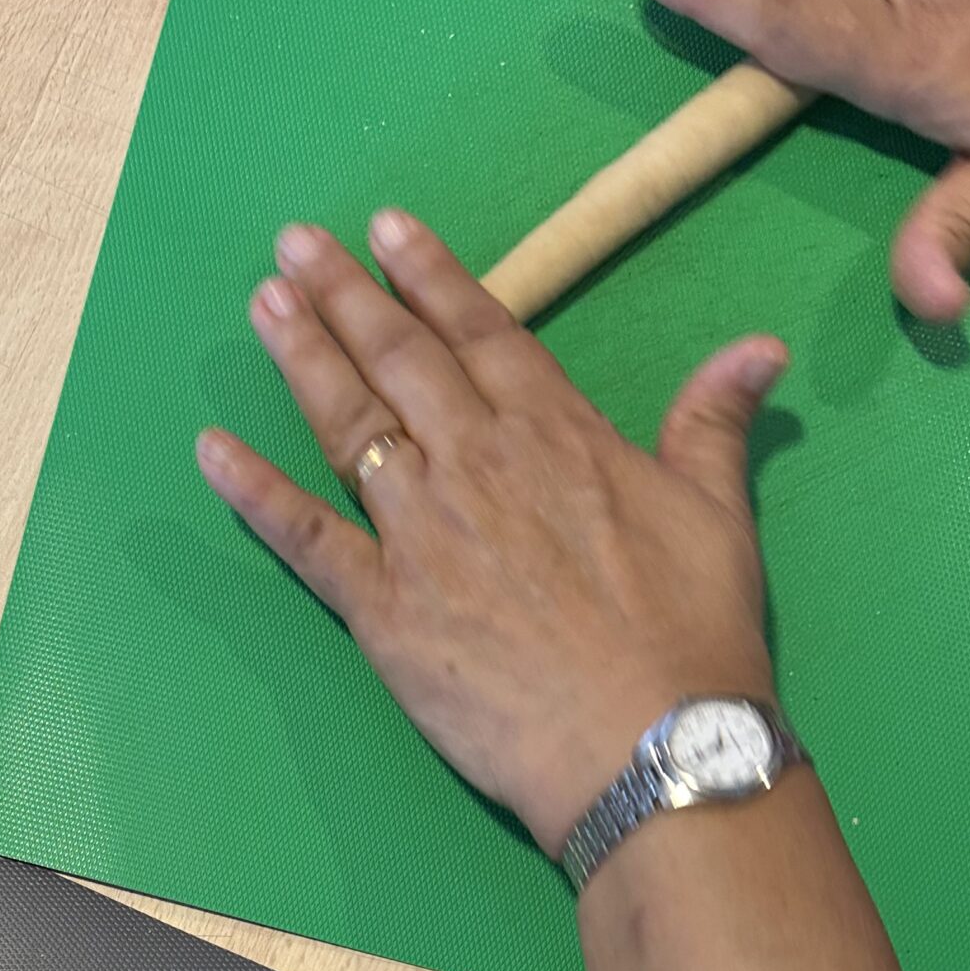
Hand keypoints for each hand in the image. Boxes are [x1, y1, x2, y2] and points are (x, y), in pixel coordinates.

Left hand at [195, 211, 786, 858]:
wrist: (648, 743)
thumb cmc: (691, 637)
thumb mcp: (719, 515)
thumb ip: (714, 423)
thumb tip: (757, 348)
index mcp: (555, 433)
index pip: (480, 331)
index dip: (429, 275)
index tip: (384, 227)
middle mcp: (477, 464)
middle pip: (399, 361)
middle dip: (344, 296)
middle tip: (293, 244)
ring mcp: (421, 532)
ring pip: (349, 426)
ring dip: (301, 360)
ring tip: (264, 304)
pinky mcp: (382, 607)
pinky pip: (304, 537)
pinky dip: (253, 492)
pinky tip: (212, 452)